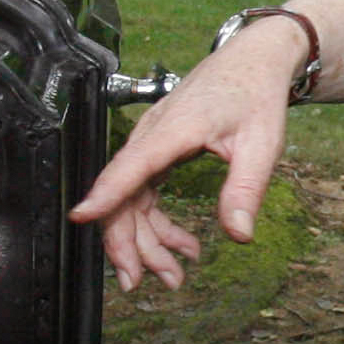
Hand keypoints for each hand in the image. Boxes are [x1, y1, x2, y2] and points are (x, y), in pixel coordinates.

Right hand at [65, 22, 310, 289]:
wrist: (253, 61)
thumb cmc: (254, 94)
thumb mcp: (262, 144)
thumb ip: (246, 189)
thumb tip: (239, 233)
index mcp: (173, 129)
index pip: (130, 165)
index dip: (105, 194)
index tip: (82, 218)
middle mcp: (153, 136)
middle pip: (123, 194)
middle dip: (127, 242)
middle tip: (141, 282)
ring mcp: (152, 144)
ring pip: (131, 200)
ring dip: (146, 240)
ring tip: (173, 274)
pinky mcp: (158, 150)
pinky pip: (144, 193)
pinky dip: (158, 223)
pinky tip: (182, 245)